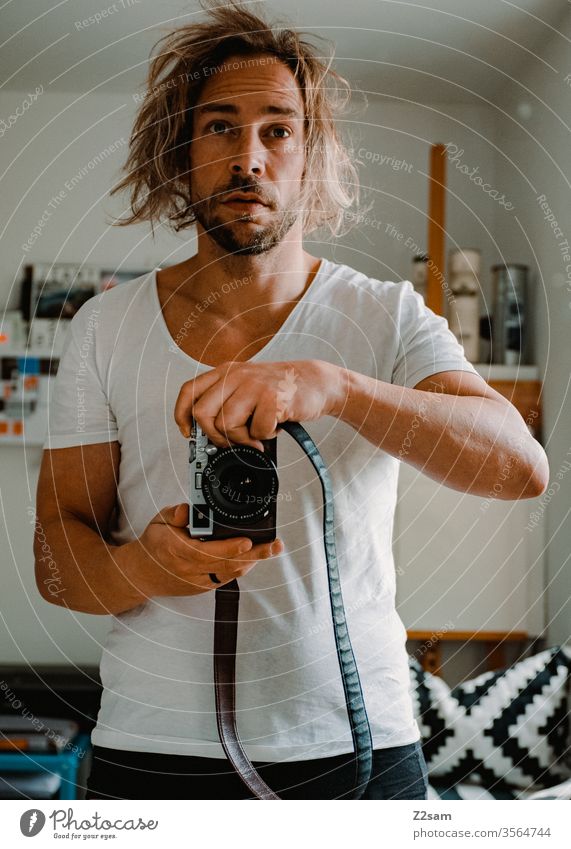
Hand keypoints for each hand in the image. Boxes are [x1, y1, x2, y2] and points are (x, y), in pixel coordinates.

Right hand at [121, 503, 283, 598]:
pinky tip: (255, 556)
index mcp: (176, 550)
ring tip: (272, 548)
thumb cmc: (154, 544)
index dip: (228, 549)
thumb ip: (173, 514)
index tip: (246, 541)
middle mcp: (189, 568)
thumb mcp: (158, 521)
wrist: (142, 574)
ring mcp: (198, 580)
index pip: (206, 552)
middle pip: (227, 564)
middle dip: (254, 555)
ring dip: (253, 561)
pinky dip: (243, 567)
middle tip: (274, 545)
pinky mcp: (204, 586)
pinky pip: (228, 577)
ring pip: (231, 573)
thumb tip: (186, 508)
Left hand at [174, 359, 345, 447]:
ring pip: (226, 426)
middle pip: (202, 415)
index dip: (182, 416)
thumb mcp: (247, 385)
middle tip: (233, 441)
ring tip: (258, 433)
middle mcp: (236, 376)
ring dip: (243, 439)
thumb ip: (225, 402)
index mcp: (226, 372)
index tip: (188, 433)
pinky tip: (275, 426)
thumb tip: (205, 434)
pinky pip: (256, 432)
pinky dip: (266, 436)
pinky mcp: (271, 400)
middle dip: (215, 437)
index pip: (188, 392)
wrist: (317, 381)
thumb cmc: (280, 388)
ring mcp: (253, 386)